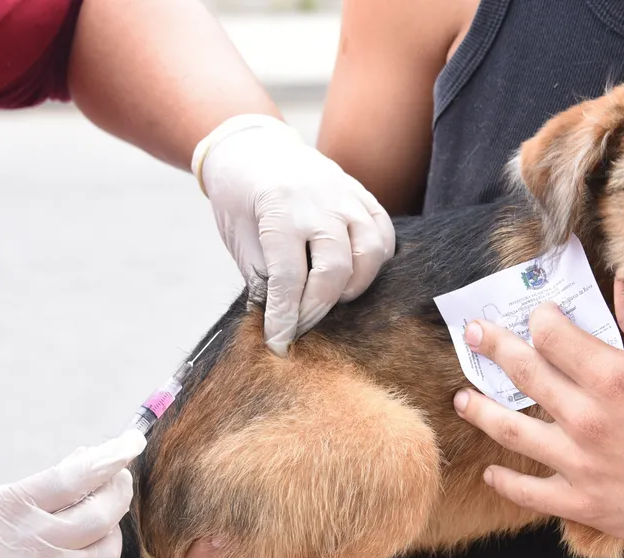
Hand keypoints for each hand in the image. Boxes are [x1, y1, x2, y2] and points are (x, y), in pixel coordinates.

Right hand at [0, 429, 145, 557]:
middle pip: (101, 514)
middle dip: (119, 490)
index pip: (75, 477)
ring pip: (107, 551)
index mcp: (12, 510)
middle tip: (118, 480)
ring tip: (98, 524)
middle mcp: (34, 547)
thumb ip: (41, 485)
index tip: (131, 443)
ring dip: (112, 532)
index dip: (110, 457)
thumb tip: (89, 458)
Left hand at [193, 114, 395, 356]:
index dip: (285, 317)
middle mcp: (320, 201)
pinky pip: (384, 235)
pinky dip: (375, 263)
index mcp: (280, 208)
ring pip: (371, 253)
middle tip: (301, 326)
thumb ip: (264, 278)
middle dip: (317, 309)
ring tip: (330, 298)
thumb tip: (283, 323)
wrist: (253, 148)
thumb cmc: (240, 198)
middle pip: (334, 270)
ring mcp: (347, 196)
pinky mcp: (363, 195)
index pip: (289, 277)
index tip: (279, 343)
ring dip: (352, 287)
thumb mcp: (239, 238)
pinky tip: (353, 276)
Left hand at [453, 279, 623, 557]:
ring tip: (462, 399)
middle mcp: (587, 417)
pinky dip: (505, 481)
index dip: (539, 319)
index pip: (553, 336)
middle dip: (492, 348)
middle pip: (523, 373)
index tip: (536, 314)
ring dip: (480, 411)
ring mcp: (579, 463)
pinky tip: (491, 472)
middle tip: (472, 336)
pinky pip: (528, 492)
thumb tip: (621, 285)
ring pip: (511, 431)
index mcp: (615, 377)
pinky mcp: (581, 502)